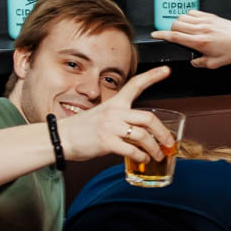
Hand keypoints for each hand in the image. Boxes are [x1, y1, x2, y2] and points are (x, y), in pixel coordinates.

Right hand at [53, 65, 175, 162]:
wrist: (60, 137)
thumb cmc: (81, 129)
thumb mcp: (102, 117)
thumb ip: (120, 120)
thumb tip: (139, 132)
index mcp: (114, 103)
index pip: (135, 84)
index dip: (152, 76)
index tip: (166, 70)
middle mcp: (114, 112)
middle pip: (149, 118)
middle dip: (163, 132)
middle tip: (169, 142)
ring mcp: (110, 127)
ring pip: (143, 136)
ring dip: (154, 148)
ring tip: (158, 155)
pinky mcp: (106, 142)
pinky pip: (131, 150)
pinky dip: (141, 156)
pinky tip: (143, 159)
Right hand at [150, 10, 230, 67]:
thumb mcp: (214, 64)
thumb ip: (199, 63)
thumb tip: (192, 62)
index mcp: (199, 42)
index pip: (175, 36)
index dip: (161, 35)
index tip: (154, 35)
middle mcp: (201, 29)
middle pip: (176, 24)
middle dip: (171, 29)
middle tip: (174, 36)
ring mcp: (206, 21)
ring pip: (183, 16)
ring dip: (179, 22)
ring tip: (184, 30)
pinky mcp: (211, 16)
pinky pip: (193, 12)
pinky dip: (189, 16)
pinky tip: (192, 23)